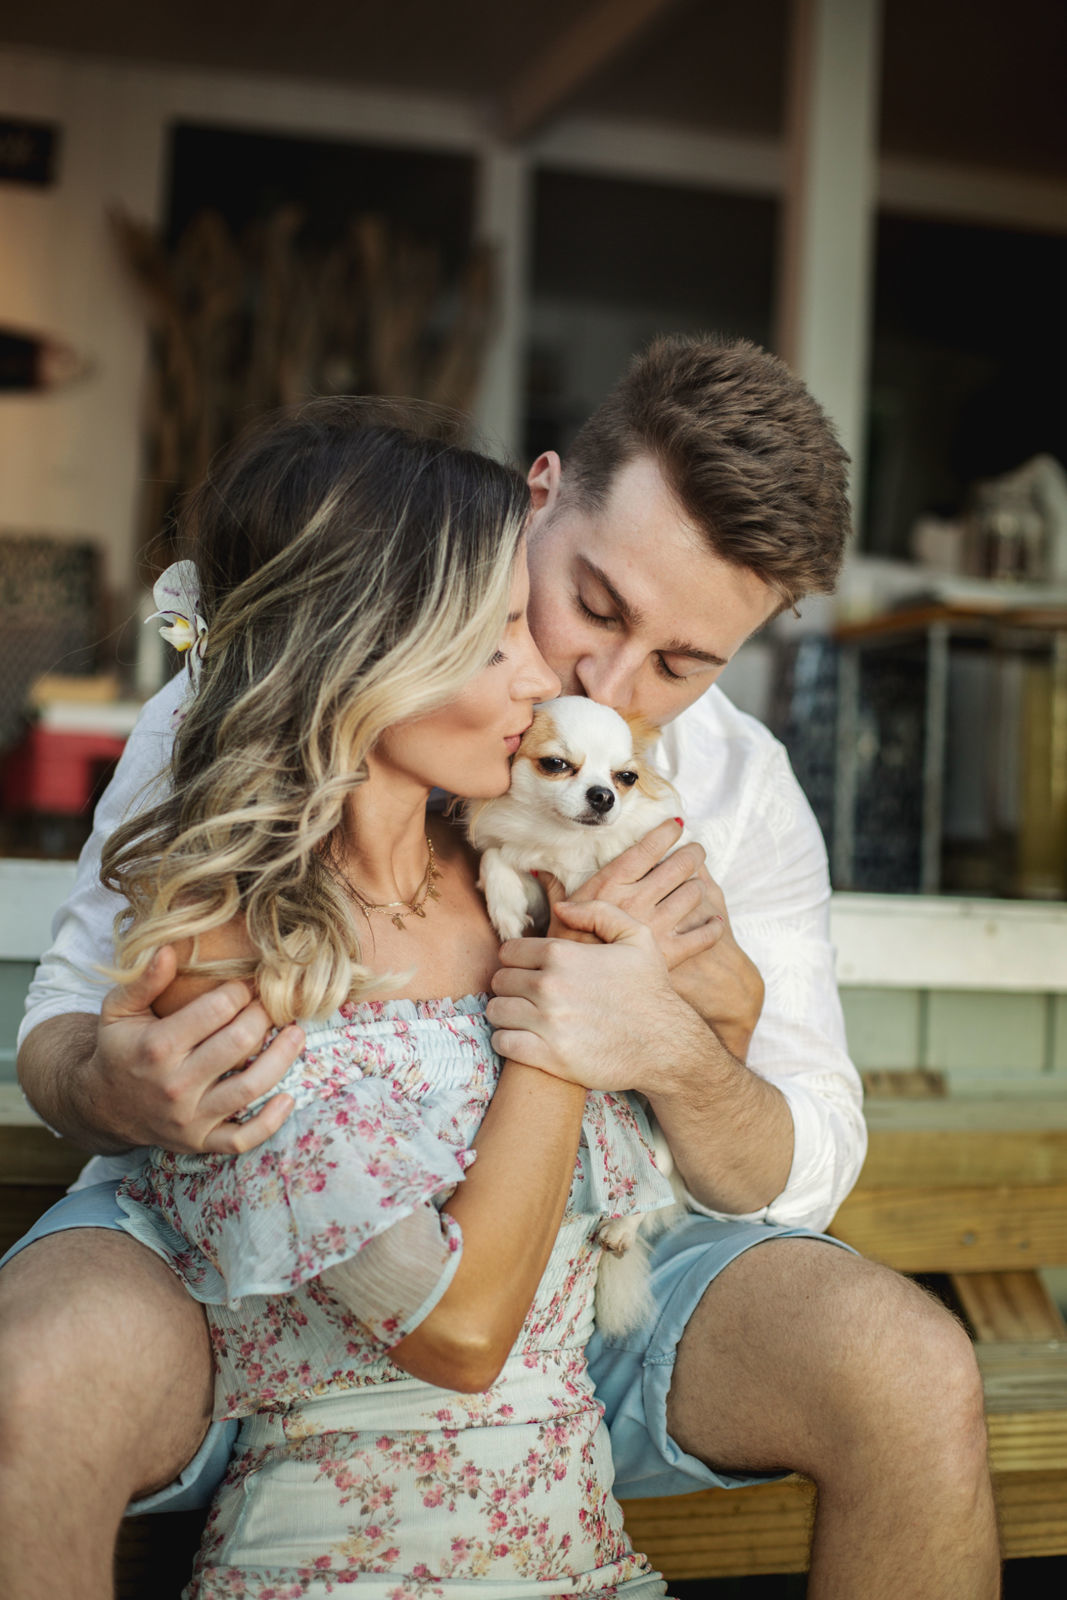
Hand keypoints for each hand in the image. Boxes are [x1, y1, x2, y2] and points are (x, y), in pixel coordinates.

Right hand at [88, 947, 302, 1153]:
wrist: (104, 1106)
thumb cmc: (120, 1048)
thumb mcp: (119, 1010)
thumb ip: (144, 980)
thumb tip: (168, 949)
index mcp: (156, 1047)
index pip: (216, 1010)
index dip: (240, 990)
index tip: (247, 983)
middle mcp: (175, 1085)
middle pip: (240, 1042)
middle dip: (264, 1015)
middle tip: (273, 1004)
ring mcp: (189, 1117)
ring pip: (250, 1088)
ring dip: (283, 1058)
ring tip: (296, 1034)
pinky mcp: (200, 1142)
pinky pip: (243, 1139)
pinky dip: (271, 1121)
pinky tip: (288, 1097)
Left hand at [487, 899, 714, 1093]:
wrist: (666, 1046)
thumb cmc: (650, 991)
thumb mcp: (637, 937)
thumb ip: (597, 913)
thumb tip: (560, 907)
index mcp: (562, 955)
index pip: (509, 952)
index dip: (517, 960)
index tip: (528, 971)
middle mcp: (549, 986)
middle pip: (499, 981)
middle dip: (511, 986)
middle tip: (527, 995)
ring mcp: (547, 1023)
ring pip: (496, 1011)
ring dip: (507, 1013)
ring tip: (524, 1017)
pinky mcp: (548, 1056)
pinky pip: (502, 1042)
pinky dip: (507, 1040)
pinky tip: (524, 1038)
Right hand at [542, 818, 719, 963]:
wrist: (580, 994)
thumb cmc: (567, 952)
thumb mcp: (557, 917)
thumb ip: (555, 889)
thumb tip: (538, 867)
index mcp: (611, 887)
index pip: (645, 850)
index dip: (665, 833)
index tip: (677, 825)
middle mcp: (638, 901)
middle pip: (678, 867)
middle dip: (692, 855)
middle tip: (697, 851)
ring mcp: (658, 926)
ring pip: (693, 895)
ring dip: (700, 886)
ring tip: (699, 882)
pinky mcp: (671, 953)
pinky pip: (703, 936)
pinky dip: (713, 927)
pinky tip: (715, 922)